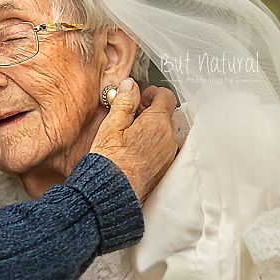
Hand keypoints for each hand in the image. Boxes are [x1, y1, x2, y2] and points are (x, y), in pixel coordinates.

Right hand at [90, 78, 177, 201]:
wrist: (112, 193)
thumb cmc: (110, 161)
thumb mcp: (111, 126)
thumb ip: (124, 102)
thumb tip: (130, 86)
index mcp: (157, 123)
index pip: (166, 96)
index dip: (152, 92)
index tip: (140, 96)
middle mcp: (169, 138)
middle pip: (166, 114)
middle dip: (149, 111)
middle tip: (129, 115)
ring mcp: (168, 154)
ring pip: (164, 132)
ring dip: (151, 128)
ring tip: (129, 134)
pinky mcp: (165, 168)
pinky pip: (163, 148)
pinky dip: (152, 144)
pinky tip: (133, 149)